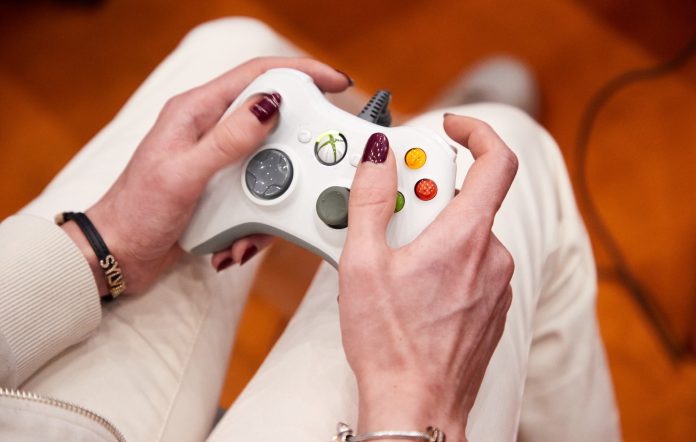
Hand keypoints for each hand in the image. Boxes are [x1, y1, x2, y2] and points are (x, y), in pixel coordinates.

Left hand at [63, 57, 351, 294]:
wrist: (119, 254)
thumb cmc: (137, 211)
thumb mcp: (184, 174)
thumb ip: (228, 140)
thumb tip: (270, 105)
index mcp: (196, 112)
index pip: (257, 76)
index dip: (301, 73)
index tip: (336, 83)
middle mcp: (211, 131)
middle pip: (273, 125)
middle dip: (292, 160)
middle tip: (304, 180)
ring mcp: (219, 162)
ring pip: (272, 169)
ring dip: (270, 204)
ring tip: (246, 233)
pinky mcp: (224, 190)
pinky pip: (260, 197)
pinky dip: (257, 225)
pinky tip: (234, 243)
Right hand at [338, 115, 517, 440]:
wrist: (415, 406)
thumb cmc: (390, 343)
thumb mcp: (363, 262)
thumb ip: (370, 198)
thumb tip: (377, 155)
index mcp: (466, 236)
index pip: (496, 159)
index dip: (475, 130)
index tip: (450, 125)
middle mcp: (491, 257)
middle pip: (465, 198)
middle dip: (424, 196)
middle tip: (388, 217)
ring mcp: (495, 284)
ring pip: (464, 233)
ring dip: (430, 231)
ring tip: (391, 262)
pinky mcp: (490, 306)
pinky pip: (469, 263)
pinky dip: (443, 258)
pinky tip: (411, 287)